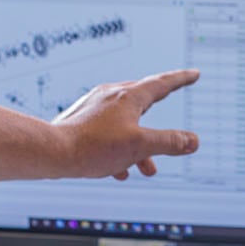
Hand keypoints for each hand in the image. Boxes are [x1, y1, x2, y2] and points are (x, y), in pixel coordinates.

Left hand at [52, 69, 201, 179]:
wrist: (51, 153)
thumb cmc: (94, 147)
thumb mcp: (140, 146)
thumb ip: (169, 142)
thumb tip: (193, 141)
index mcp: (129, 97)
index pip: (162, 83)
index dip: (181, 79)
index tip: (193, 75)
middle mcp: (111, 96)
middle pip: (144, 104)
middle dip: (160, 125)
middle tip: (171, 134)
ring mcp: (94, 108)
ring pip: (127, 123)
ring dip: (140, 145)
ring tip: (148, 168)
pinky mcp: (81, 122)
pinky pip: (108, 133)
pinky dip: (120, 149)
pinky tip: (119, 170)